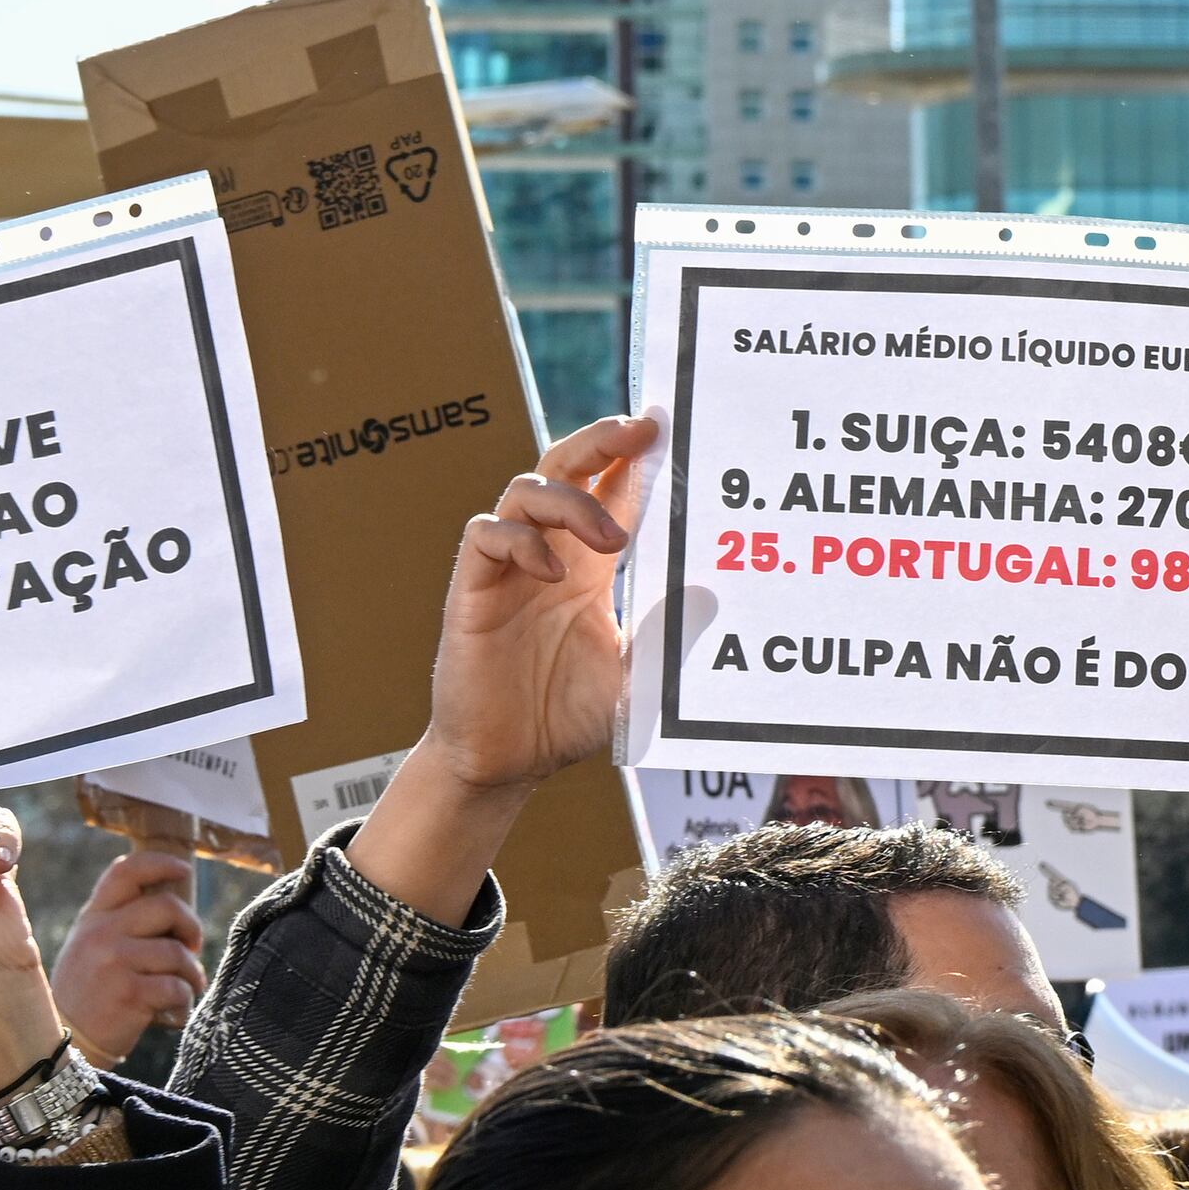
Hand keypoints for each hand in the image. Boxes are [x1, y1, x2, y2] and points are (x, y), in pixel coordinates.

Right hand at [51, 851, 209, 1055]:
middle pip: (166, 906)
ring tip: (187, 987)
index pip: (126, 872)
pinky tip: (174, 1010)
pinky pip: (177, 986)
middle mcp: (101, 933)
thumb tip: (174, 907)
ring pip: (177, 952)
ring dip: (192, 973)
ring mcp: (114, 961)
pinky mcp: (129, 993)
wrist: (66, 1045)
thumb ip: (119, 923)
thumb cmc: (87, 996)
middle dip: (191, 926)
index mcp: (93, 918)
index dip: (160, 864)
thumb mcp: (89, 949)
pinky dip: (184, 1000)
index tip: (183, 870)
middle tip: (192, 948)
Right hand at [355, 414, 657, 922]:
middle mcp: (551, 554)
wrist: (508, 762)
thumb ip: (667, 637)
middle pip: (565, 468)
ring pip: (527, 491)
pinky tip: (551, 571)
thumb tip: (715, 595)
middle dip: (600, 441)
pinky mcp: (473, 590)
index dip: (635, 457)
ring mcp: (509, 568)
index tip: (670, 428)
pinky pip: (487, 537)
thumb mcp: (634, 675)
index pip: (611, 490)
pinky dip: (520, 540)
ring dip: (571, 500)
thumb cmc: (567, 716)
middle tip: (639, 428)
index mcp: (590, 566)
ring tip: (612, 539)